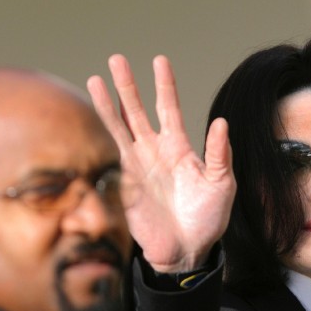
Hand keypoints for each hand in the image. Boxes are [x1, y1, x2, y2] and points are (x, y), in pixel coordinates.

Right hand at [87, 54, 235, 272]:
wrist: (187, 250)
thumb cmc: (208, 220)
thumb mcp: (221, 185)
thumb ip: (220, 155)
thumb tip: (221, 122)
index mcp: (179, 149)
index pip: (169, 109)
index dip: (164, 86)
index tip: (159, 61)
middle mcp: (154, 153)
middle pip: (137, 112)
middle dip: (127, 86)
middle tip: (117, 60)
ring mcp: (137, 167)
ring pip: (118, 129)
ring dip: (107, 105)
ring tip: (96, 79)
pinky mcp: (124, 184)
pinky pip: (110, 156)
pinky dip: (100, 137)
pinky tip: (90, 119)